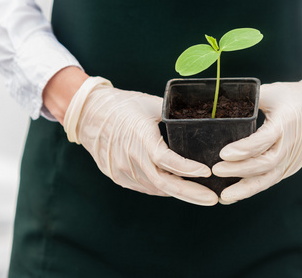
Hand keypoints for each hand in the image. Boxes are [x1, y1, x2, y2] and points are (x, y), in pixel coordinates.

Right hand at [63, 77, 218, 205]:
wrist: (88, 114)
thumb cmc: (121, 105)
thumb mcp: (149, 104)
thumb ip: (172, 114)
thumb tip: (195, 120)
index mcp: (140, 137)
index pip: (166, 160)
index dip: (188, 169)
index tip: (207, 172)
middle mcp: (130, 158)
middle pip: (164, 183)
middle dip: (191, 194)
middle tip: (213, 199)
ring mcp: (123, 171)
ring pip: (156, 188)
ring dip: (179, 193)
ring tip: (202, 195)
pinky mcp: (118, 176)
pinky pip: (145, 187)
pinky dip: (163, 189)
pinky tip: (177, 188)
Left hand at [212, 70, 301, 203]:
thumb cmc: (293, 97)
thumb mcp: (271, 92)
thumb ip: (247, 99)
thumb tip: (216, 103)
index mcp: (285, 123)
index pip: (264, 140)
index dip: (244, 149)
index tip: (223, 154)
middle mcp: (290, 145)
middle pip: (266, 164)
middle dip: (240, 170)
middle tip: (216, 170)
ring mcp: (291, 159)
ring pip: (268, 178)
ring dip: (245, 189)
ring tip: (222, 196)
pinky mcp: (289, 167)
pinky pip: (269, 180)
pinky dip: (251, 188)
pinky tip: (232, 195)